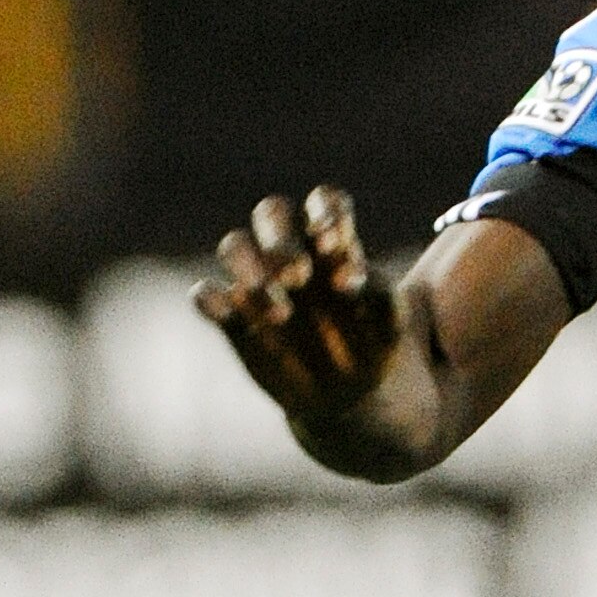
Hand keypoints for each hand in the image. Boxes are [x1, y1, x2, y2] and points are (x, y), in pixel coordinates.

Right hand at [196, 189, 401, 428]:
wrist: (349, 395)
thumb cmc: (374, 346)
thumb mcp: (390, 324)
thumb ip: (378, 296)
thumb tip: (345, 281)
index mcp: (332, 241)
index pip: (324, 201)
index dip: (326, 212)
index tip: (335, 242)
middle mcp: (290, 250)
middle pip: (271, 213)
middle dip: (283, 240)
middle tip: (299, 276)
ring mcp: (257, 279)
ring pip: (234, 245)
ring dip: (248, 266)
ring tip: (280, 312)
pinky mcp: (233, 315)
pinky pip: (206, 295)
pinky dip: (211, 300)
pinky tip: (226, 313)